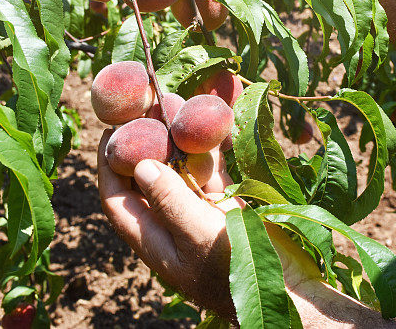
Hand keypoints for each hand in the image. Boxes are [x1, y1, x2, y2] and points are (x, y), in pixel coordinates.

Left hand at [97, 129, 395, 326]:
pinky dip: (208, 150)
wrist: (286, 291)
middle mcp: (170, 224)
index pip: (117, 197)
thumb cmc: (235, 269)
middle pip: (146, 177)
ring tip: (174, 104)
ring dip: (177, 141)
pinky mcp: (225, 207)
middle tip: (144, 106)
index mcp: (153, 238)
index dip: (109, 164)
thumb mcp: (197, 234)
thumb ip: (169, 199)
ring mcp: (198, 214)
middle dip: (144, 142)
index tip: (111, 129)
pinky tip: (209, 123)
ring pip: (179, 170)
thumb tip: (140, 164)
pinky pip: (210, 173)